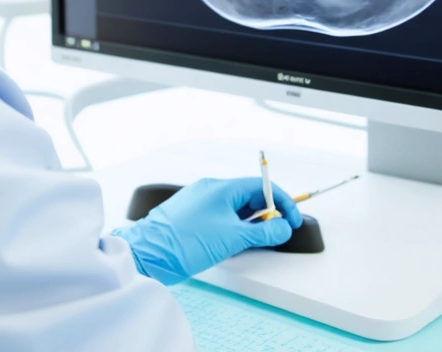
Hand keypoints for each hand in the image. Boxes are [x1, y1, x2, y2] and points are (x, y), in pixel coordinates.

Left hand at [112, 177, 302, 284]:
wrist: (148, 254)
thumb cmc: (184, 242)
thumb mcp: (233, 238)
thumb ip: (263, 232)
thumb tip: (283, 227)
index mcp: (221, 188)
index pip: (261, 187)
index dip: (282, 202)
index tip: (293, 220)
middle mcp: (210, 190)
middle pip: (249, 196)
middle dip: (267, 212)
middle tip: (278, 231)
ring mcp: (199, 202)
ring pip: (235, 208)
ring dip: (251, 222)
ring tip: (258, 239)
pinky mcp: (191, 216)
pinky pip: (221, 216)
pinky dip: (234, 226)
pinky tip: (236, 241)